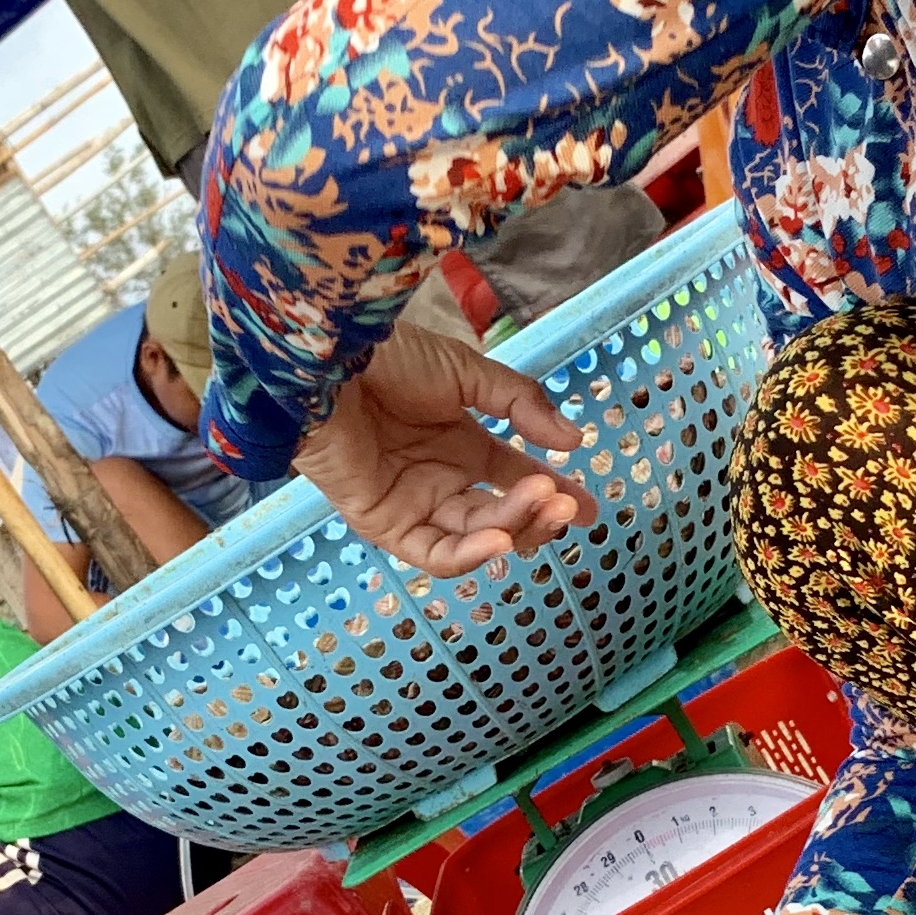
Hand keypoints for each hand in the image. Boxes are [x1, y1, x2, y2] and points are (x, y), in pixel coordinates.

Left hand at [296, 320, 590, 575]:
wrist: (326, 365)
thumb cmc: (388, 359)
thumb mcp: (466, 373)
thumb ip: (519, 404)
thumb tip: (572, 439)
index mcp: (459, 444)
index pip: (514, 478)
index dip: (553, 493)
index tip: (589, 507)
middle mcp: (440, 480)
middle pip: (500, 515)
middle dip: (540, 514)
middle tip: (569, 506)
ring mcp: (414, 506)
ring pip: (474, 536)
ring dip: (514, 525)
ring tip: (545, 502)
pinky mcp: (385, 525)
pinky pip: (433, 554)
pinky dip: (469, 555)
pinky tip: (501, 540)